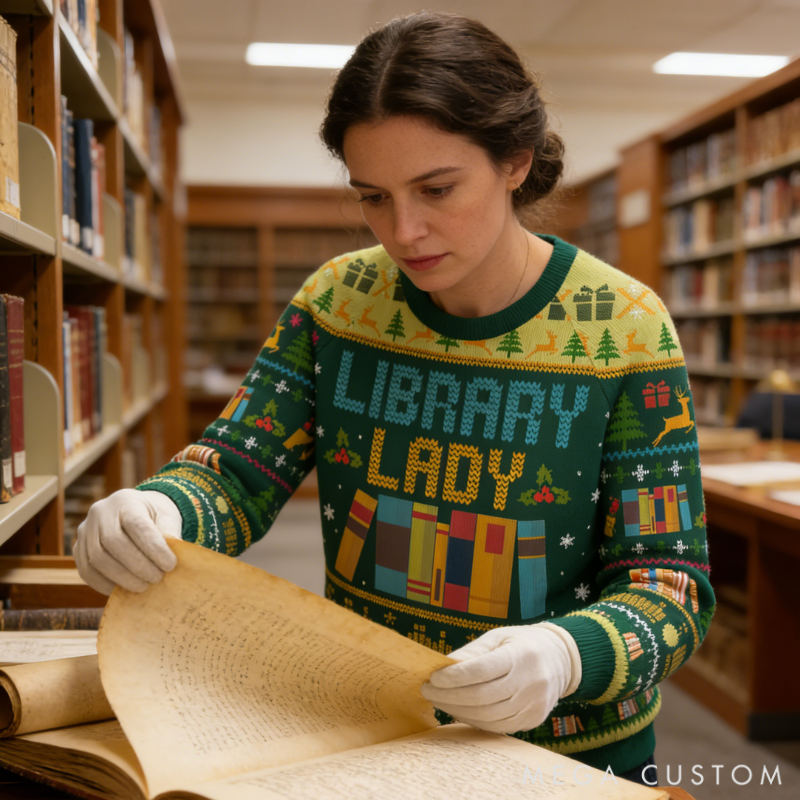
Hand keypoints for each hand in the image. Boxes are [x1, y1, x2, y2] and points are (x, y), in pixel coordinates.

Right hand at [74, 489, 182, 594]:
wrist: (135, 511)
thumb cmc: (155, 516)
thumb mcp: (167, 517)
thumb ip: (169, 535)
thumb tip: (170, 564)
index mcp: (126, 501)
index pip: (136, 524)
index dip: (153, 547)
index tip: (170, 565)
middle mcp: (100, 512)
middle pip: (113, 542)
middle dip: (137, 565)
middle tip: (158, 579)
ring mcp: (85, 530)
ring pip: (97, 558)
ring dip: (122, 578)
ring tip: (144, 586)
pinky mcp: (78, 548)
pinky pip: (86, 570)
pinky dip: (105, 584)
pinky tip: (123, 590)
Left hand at [419, 622, 581, 733]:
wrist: (560, 659)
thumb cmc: (522, 643)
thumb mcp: (498, 637)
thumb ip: (472, 652)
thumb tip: (442, 667)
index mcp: (519, 656)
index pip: (480, 671)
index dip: (453, 677)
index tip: (432, 677)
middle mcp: (529, 682)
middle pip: (480, 697)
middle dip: (448, 696)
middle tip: (427, 691)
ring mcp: (532, 705)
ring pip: (486, 716)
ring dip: (457, 710)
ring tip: (439, 700)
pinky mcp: (532, 721)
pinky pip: (496, 727)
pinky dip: (473, 720)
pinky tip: (459, 710)